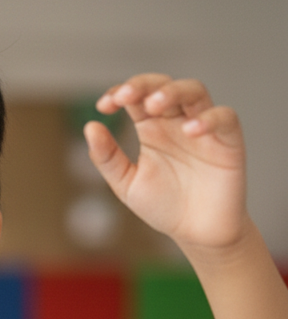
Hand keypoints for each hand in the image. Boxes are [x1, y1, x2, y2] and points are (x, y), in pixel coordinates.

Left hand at [85, 74, 249, 250]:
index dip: (120, 92)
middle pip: (163, 86)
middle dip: (144, 85)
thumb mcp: (127, 184)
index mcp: (151, 127)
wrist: (197, 233)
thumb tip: (90, 126)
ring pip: (194, 91)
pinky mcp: (228, 140)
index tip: (104, 105)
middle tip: (126, 96)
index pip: (136, 96)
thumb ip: (108, 158)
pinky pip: (224, 117)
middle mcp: (176, 122)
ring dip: (174, 92)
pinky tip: (190, 130)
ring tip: (154, 105)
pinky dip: (208, 119)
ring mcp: (203, 128)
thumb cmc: (163, 206)